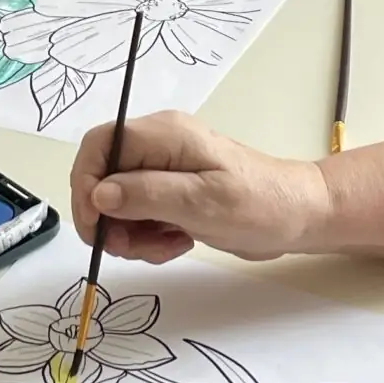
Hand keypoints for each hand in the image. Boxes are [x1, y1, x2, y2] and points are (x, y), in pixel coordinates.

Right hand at [70, 110, 326, 261]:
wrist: (298, 216)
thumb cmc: (257, 205)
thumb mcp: (200, 203)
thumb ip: (146, 195)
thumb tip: (99, 194)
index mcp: (163, 135)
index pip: (99, 145)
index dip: (85, 183)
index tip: (94, 225)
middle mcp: (158, 147)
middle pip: (103, 177)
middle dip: (109, 219)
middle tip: (130, 247)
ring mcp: (164, 170)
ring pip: (117, 203)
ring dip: (130, 234)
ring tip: (165, 246)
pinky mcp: (171, 193)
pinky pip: (139, 215)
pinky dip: (147, 236)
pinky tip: (175, 243)